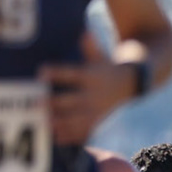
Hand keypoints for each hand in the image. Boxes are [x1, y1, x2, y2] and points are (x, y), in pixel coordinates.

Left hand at [42, 32, 135, 146]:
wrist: (134, 87)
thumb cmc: (109, 68)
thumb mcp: (103, 57)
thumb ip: (91, 47)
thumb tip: (85, 33)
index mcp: (91, 76)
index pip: (70, 74)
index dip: (56, 73)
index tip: (41, 73)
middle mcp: (93, 95)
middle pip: (70, 100)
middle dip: (54, 103)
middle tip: (37, 103)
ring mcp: (96, 111)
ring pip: (75, 119)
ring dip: (60, 122)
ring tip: (45, 124)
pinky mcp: (98, 123)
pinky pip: (83, 131)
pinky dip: (70, 136)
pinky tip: (56, 137)